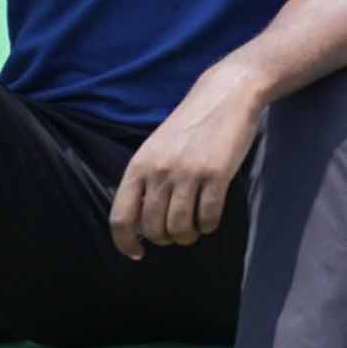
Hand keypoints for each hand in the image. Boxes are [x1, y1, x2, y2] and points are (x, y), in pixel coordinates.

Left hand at [111, 64, 268, 259]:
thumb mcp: (156, 148)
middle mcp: (159, 172)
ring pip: (180, 227)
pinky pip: (208, 217)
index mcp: (139, 166)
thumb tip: (142, 222)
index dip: (126, 242)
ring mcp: (188, 173)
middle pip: (153, 228)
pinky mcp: (216, 174)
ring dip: (188, 236)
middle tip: (177, 234)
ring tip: (195, 230)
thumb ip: (146, 180)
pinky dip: (209, 226)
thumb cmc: (190, 125)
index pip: (121, 217)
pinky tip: (211, 220)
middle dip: (165, 239)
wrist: (225, 95)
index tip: (138, 253)